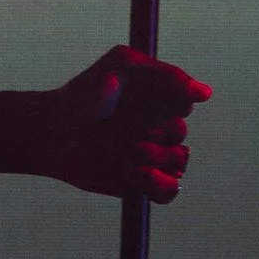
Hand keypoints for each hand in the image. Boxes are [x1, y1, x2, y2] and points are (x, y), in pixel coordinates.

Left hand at [41, 47, 210, 204]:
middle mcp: (155, 130)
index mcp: (155, 101)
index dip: (169, 103)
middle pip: (180, 134)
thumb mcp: (121, 66)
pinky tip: (136, 173)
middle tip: (124, 130)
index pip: (184, 104)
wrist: (52, 132)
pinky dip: (159, 184)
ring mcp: (149, 159)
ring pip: (180, 163)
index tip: (146, 100)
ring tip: (125, 153)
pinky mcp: (140, 184)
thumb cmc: (83, 94)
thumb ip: (167, 74)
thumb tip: (206, 93)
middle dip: (155, 131)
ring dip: (155, 157)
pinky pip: (170, 192)